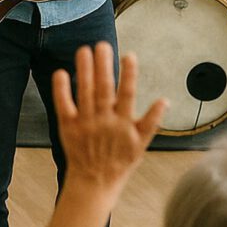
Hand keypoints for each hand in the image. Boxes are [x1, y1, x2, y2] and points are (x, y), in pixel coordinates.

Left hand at [52, 43, 165, 193]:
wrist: (94, 182)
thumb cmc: (119, 162)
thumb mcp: (141, 145)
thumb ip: (152, 122)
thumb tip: (165, 101)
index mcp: (123, 124)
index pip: (128, 94)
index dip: (129, 75)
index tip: (129, 55)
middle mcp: (104, 121)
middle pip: (104, 89)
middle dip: (104, 66)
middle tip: (102, 44)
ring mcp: (85, 124)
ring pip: (85, 93)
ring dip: (84, 71)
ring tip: (84, 50)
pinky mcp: (68, 127)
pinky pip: (64, 106)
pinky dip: (62, 90)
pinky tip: (61, 72)